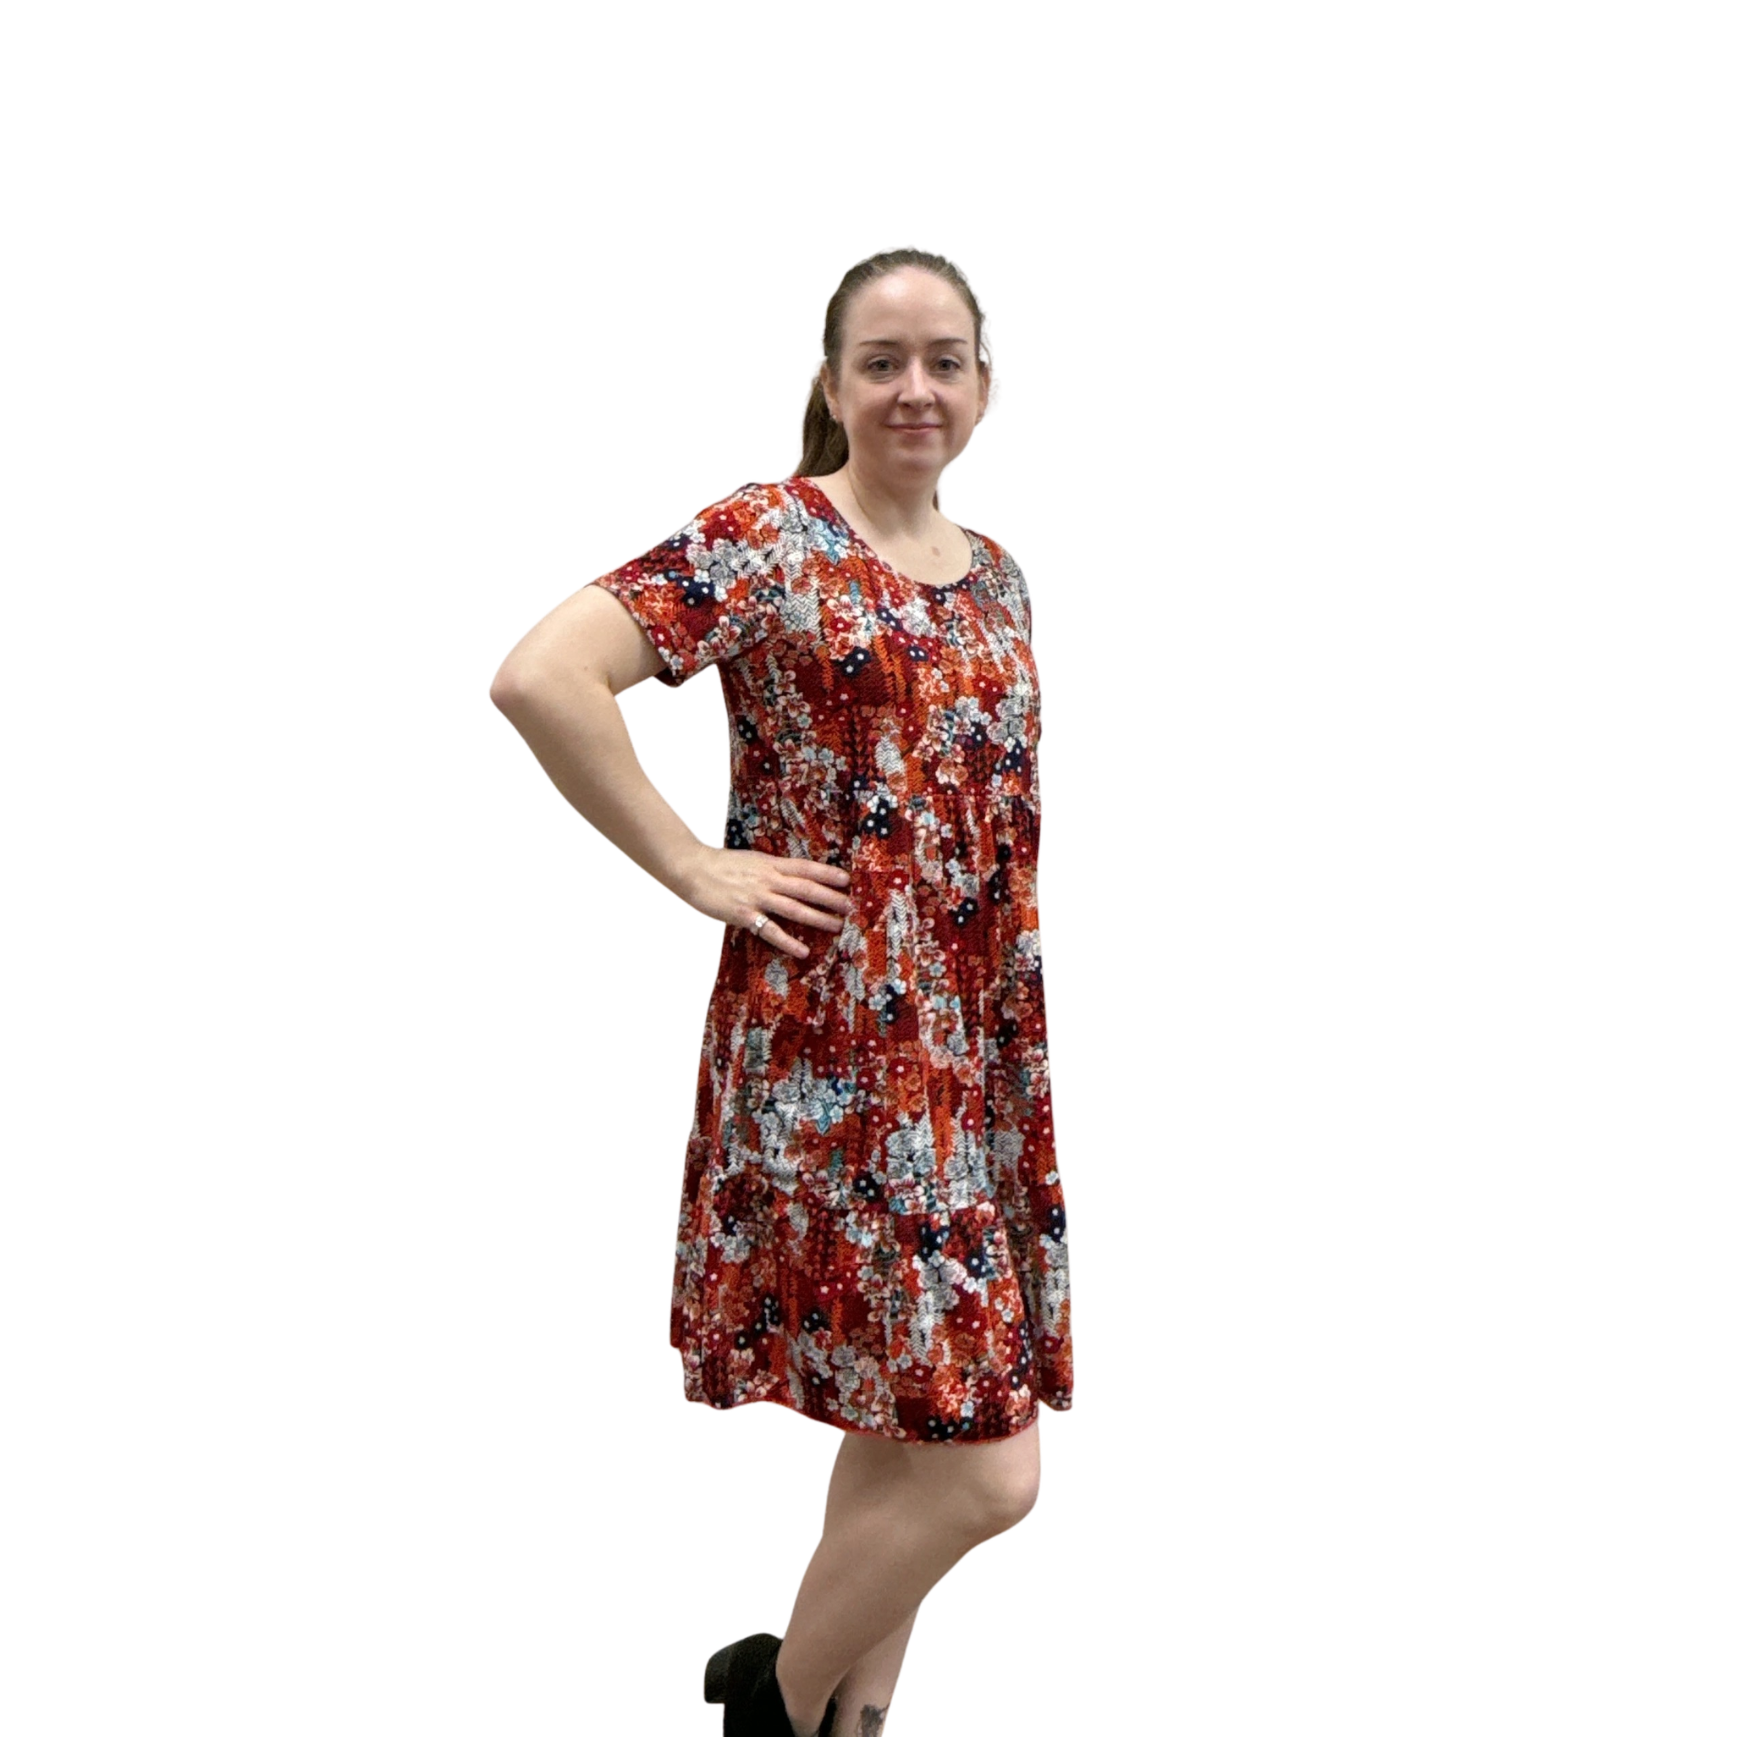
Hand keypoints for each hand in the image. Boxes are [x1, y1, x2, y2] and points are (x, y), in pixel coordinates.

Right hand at [681, 845, 851, 958]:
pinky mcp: (744, 915)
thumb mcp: (752, 860)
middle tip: (851, 906)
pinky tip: (803, 950)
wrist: (692, 868)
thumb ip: (771, 869)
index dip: (827, 873)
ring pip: (794, 908)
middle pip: (806, 888)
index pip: (805, 867)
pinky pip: (771, 930)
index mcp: (770, 864)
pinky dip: (788, 941)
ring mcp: (757, 897)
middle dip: (831, 898)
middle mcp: (768, 879)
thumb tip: (792, 876)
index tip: (847, 879)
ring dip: (818, 918)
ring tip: (837, 926)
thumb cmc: (721, 864)